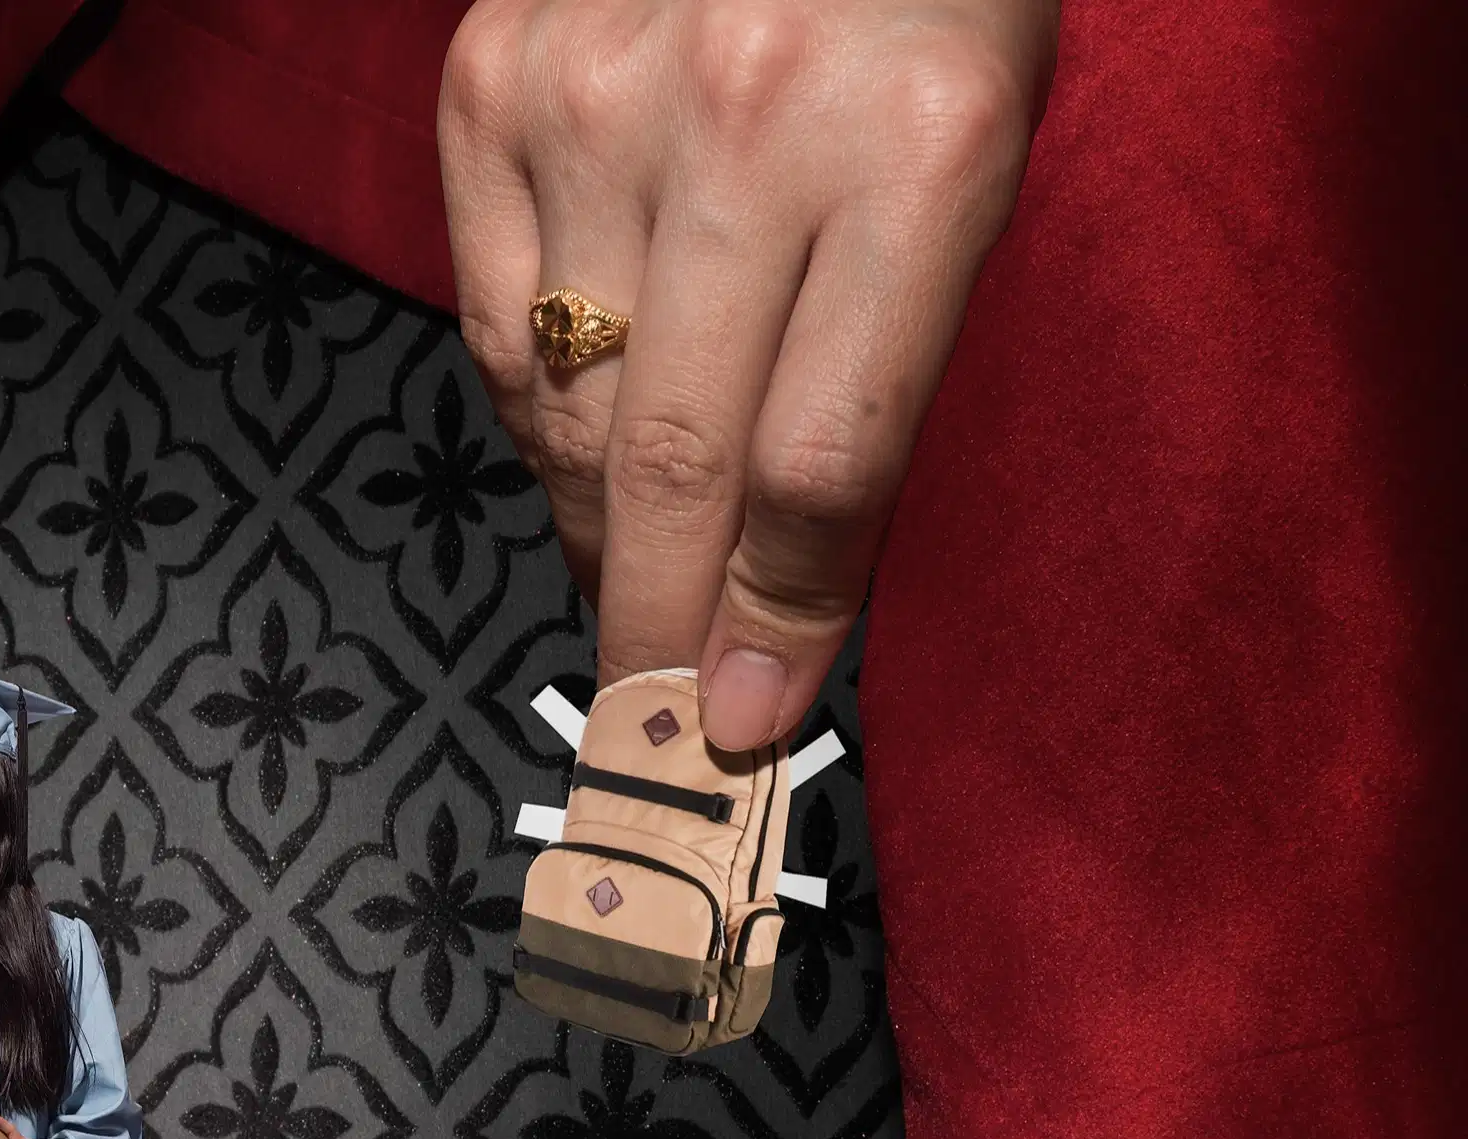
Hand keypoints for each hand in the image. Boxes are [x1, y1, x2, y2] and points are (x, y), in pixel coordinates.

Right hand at [440, 0, 1054, 747]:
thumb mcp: (979, 161)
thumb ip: (888, 372)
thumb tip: (780, 599)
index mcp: (921, 148)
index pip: (823, 464)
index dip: (775, 624)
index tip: (742, 725)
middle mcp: (749, 125)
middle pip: (675, 465)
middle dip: (661, 628)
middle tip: (651, 726)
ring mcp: (594, 100)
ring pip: (568, 411)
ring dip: (597, 527)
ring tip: (633, 573)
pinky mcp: (488, 83)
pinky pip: (495, 324)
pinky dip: (540, 412)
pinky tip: (584, 432)